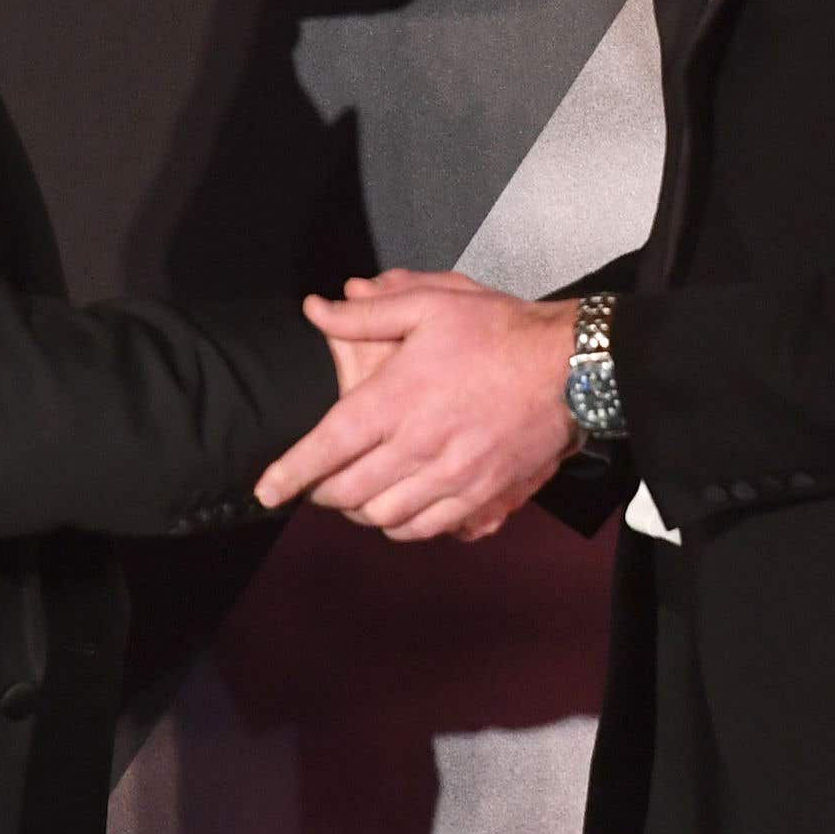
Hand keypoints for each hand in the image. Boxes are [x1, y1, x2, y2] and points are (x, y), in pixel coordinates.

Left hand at [258, 284, 578, 542]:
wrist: (569, 367)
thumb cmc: (498, 331)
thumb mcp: (431, 303)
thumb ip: (369, 312)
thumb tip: (319, 308)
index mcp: (397, 401)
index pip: (327, 448)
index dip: (289, 474)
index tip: (265, 490)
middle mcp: (419, 448)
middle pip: (350, 494)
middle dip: (323, 494)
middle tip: (317, 482)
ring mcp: (453, 479)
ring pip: (387, 519)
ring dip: (362, 512)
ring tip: (357, 496)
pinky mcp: (484, 498)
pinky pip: (430, 530)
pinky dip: (406, 527)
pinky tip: (402, 510)